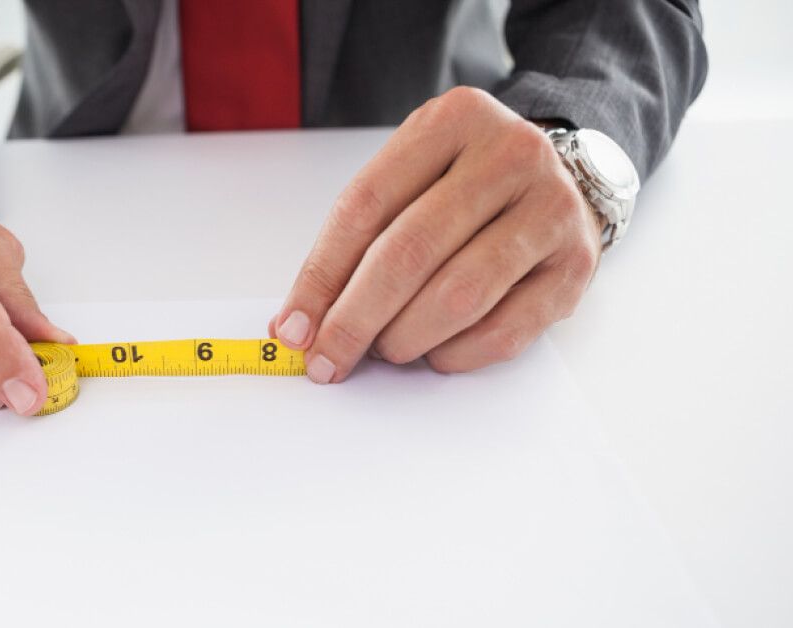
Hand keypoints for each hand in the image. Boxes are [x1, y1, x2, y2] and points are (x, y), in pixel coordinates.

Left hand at [270, 87, 601, 381]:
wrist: (567, 177)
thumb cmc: (469, 183)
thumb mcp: (413, 176)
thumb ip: (358, 236)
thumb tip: (299, 321)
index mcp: (454, 120)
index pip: (365, 205)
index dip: (320, 276)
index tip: (293, 328)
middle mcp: (510, 155)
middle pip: (409, 252)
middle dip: (354, 319)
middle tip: (327, 358)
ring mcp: (551, 208)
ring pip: (458, 295)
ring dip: (405, 338)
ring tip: (385, 349)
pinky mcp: (576, 264)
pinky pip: (503, 331)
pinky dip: (455, 354)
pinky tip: (435, 352)